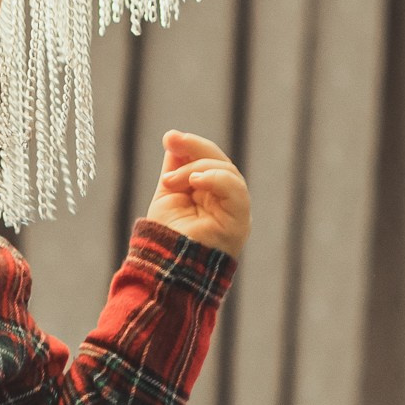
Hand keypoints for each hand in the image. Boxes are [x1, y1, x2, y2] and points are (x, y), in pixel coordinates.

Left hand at [144, 130, 249, 255]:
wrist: (165, 266)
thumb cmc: (165, 236)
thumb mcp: (168, 194)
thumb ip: (176, 168)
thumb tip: (174, 139)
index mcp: (214, 196)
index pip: (211, 162)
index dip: (192, 146)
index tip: (169, 137)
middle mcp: (228, 203)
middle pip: (221, 163)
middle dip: (195, 148)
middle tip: (172, 140)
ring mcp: (235, 212)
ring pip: (228, 173)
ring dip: (197, 167)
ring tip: (171, 181)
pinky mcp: (239, 222)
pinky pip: (236, 191)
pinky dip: (216, 179)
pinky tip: (195, 180)